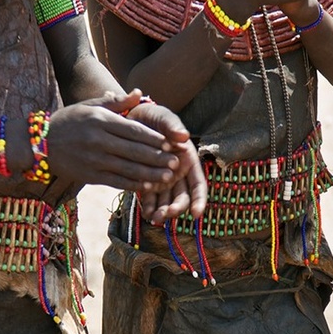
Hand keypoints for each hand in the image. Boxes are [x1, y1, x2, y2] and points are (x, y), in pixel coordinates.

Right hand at [46, 90, 185, 189]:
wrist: (41, 142)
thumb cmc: (70, 120)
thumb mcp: (90, 106)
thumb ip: (117, 102)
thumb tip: (140, 93)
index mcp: (100, 120)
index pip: (133, 130)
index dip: (154, 138)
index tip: (170, 144)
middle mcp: (98, 140)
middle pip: (134, 151)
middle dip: (157, 158)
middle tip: (176, 163)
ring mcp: (94, 159)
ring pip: (128, 169)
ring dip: (150, 174)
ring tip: (168, 177)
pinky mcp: (90, 176)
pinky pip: (116, 182)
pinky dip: (133, 185)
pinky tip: (147, 187)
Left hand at [124, 100, 206, 220]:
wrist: (133, 117)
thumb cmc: (154, 116)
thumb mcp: (164, 117)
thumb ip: (173, 126)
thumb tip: (184, 136)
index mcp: (188, 160)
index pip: (198, 184)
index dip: (199, 200)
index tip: (196, 214)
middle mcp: (178, 173)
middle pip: (182, 197)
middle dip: (176, 208)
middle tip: (166, 214)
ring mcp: (163, 179)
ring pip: (166, 201)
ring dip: (162, 211)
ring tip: (153, 217)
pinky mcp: (148, 180)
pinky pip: (150, 197)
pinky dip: (149, 206)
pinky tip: (145, 213)